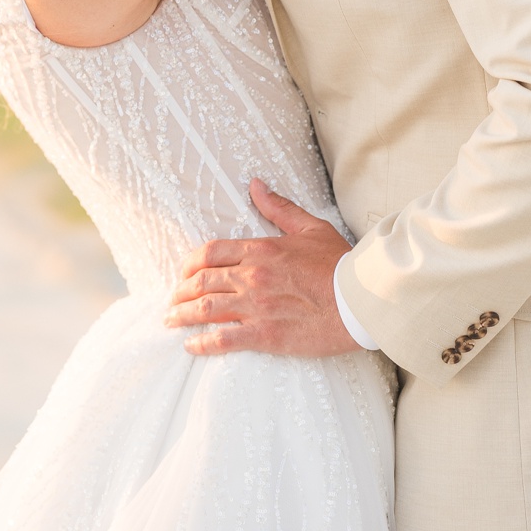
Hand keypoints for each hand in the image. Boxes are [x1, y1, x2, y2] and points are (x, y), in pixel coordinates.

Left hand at [164, 179, 360, 356]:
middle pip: (202, 281)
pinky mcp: (266, 335)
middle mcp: (252, 276)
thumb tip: (256, 185)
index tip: (182, 273)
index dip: (189, 263)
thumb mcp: (309, 227)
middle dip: (181, 291)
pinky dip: (203, 343)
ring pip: (207, 309)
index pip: (210, 253)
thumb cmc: (338, 264)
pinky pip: (224, 339)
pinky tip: (191, 346)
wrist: (360, 300)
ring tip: (171, 320)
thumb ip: (278, 208)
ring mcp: (257, 307)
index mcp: (261, 249)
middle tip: (172, 300)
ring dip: (183, 315)